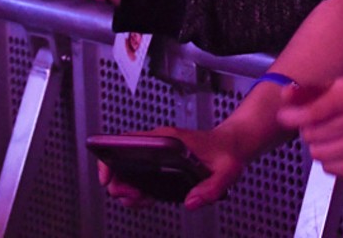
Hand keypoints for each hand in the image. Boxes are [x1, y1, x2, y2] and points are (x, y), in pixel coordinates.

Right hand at [97, 126, 244, 210]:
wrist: (234, 144)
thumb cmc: (228, 152)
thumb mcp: (227, 171)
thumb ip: (211, 188)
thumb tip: (189, 203)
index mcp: (168, 139)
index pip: (126, 141)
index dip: (110, 159)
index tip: (108, 178)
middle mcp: (158, 143)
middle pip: (121, 161)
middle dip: (120, 184)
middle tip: (135, 196)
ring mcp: (157, 153)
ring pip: (128, 172)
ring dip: (127, 190)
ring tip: (143, 199)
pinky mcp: (160, 164)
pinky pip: (138, 176)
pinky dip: (136, 190)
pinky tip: (147, 198)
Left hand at [273, 78, 342, 178]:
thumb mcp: (336, 88)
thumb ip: (308, 92)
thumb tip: (285, 94)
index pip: (311, 113)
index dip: (292, 116)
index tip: (286, 116)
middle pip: (312, 135)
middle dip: (310, 130)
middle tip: (322, 123)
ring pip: (319, 155)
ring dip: (319, 146)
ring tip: (333, 136)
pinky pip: (331, 169)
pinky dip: (331, 161)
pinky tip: (342, 148)